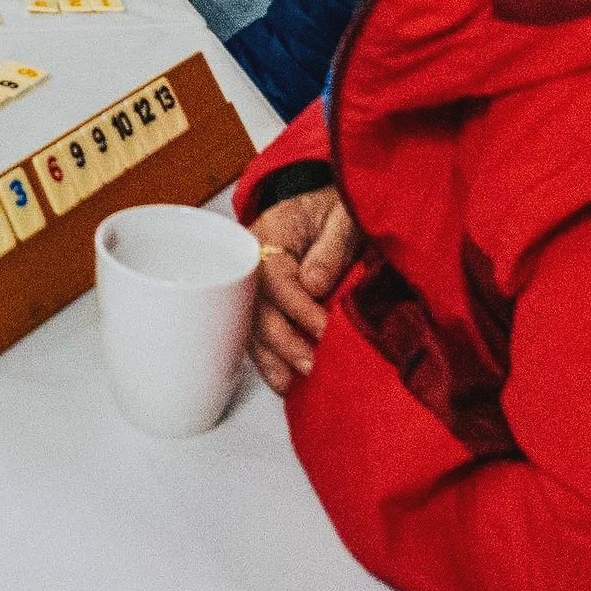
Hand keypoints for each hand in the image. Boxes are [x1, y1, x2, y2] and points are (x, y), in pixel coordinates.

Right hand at [247, 186, 361, 392]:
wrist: (321, 207)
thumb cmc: (331, 209)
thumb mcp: (341, 217)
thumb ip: (330, 248)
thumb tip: (315, 285)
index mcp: (269, 235)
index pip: (275, 277)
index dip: (298, 306)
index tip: (324, 329)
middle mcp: (252, 262)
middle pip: (255, 306)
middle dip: (281, 340)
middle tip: (309, 364)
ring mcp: (252, 283)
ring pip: (250, 324)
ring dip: (268, 357)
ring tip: (288, 383)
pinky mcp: (261, 301)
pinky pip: (256, 331)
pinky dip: (266, 358)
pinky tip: (280, 380)